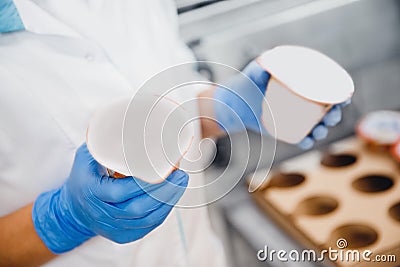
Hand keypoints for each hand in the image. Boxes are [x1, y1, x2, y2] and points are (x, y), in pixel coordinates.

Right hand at [32, 144, 187, 253]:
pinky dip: (162, 213)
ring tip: (181, 184)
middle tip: (182, 175)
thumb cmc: (83, 178)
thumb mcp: (86, 156)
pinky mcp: (122, 236)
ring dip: (168, 202)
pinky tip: (172, 199)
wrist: (74, 211)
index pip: (122, 191)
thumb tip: (125, 119)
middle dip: (164, 192)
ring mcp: (113, 229)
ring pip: (146, 220)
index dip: (146, 183)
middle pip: (138, 208)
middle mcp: (102, 214)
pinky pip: (147, 228)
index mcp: (93, 193)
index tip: (165, 170)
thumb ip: (104, 142)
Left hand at [213, 60, 347, 148]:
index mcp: (303, 85)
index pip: (328, 89)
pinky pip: (300, 137)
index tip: (345, 98)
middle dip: (335, 116)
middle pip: (327, 110)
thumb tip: (264, 67)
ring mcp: (296, 117)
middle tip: (332, 117)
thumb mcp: (255, 71)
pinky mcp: (286, 129)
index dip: (341, 94)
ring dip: (322, 130)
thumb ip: (261, 68)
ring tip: (319, 131)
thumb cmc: (249, 80)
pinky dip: (305, 141)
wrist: (237, 99)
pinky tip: (306, 142)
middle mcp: (303, 101)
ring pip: (316, 126)